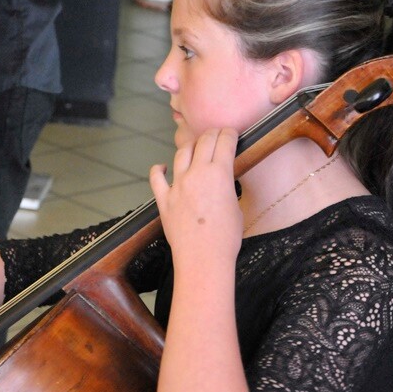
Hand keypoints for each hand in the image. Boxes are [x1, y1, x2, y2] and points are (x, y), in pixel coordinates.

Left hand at [149, 128, 243, 269]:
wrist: (203, 258)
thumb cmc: (226, 238)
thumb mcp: (236, 205)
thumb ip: (227, 186)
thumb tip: (221, 181)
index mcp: (219, 174)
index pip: (224, 141)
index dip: (229, 133)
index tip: (231, 133)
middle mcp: (196, 174)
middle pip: (203, 141)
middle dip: (212, 134)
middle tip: (216, 135)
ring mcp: (177, 186)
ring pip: (181, 154)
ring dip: (190, 146)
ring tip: (195, 147)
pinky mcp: (164, 200)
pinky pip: (156, 178)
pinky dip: (158, 169)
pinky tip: (161, 167)